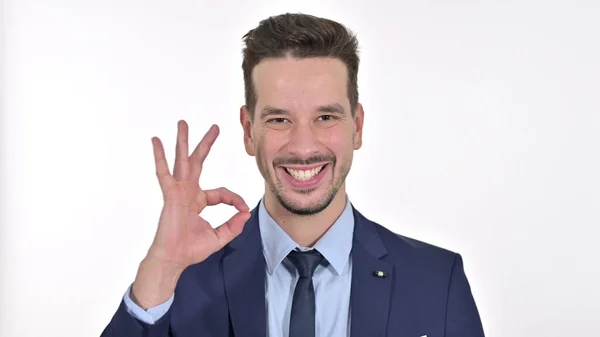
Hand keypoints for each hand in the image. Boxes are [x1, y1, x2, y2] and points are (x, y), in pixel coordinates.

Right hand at [131, 120, 250, 308]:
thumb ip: (234, 225)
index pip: (221, 192)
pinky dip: (159, 155)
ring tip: (183, 123)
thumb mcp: (220, 237)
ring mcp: (178, 191)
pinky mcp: (170, 194)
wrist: (174, 259)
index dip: (235, 199)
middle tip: (215, 127)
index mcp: (198, 201)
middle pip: (198, 162)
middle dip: (206, 144)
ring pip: (182, 160)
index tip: (243, 209)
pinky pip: (163, 171)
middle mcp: (188, 192)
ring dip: (183, 141)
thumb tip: (246, 213)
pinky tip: (156, 140)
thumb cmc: (191, 250)